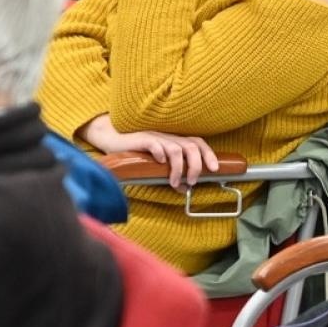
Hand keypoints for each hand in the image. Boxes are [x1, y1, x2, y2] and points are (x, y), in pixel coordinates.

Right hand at [79, 113, 218, 189]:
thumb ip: (173, 175)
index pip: (198, 142)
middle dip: (196, 165)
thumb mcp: (158, 166)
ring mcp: (156, 137)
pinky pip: (154, 144)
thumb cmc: (137, 153)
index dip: (209, 154)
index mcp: (175, 141)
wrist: (113, 139)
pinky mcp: (142, 139)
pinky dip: (160, 153)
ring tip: (174, 182)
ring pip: (176, 149)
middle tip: (193, 181)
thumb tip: (186, 189)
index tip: (215, 169)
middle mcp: (168, 137)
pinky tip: (159, 163)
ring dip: (179, 168)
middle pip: (191, 146)